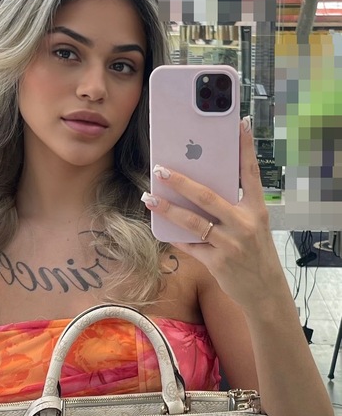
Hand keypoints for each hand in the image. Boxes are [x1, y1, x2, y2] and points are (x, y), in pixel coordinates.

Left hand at [144, 118, 281, 307]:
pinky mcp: (217, 262)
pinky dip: (175, 236)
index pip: (251, 172)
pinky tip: (161, 226)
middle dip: (181, 181)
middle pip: (208, 196)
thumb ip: (232, 208)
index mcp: (256, 209)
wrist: (265, 291)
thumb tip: (197, 190)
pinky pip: (189, 245)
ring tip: (149, 197)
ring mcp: (230, 244)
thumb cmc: (256, 253)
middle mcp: (245, 223)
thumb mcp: (253, 226)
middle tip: (160, 168)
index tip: (239, 124)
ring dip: (167, 208)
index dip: (245, 147)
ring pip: (192, 222)